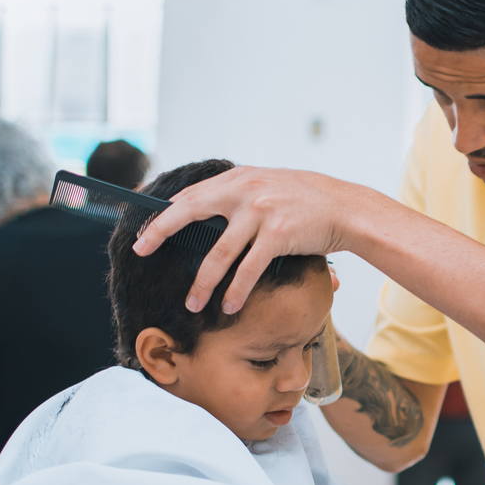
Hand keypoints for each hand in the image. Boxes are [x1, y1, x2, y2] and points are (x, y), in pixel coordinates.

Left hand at [131, 167, 365, 313]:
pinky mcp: (278, 234)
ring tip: (192, 304)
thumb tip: (202, 210)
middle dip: (160, 232)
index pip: (189, 195)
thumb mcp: (265, 186)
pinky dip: (237, 290)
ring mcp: (260, 211)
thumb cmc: (304, 201)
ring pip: (219, 253)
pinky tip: (229, 306)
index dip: (162, 213)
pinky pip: (249, 268)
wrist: (344, 207)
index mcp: (237, 179)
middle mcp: (244, 190)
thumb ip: (236, 195)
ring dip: (203, 282)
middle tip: (140, 251)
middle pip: (190, 211)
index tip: (143, 231)